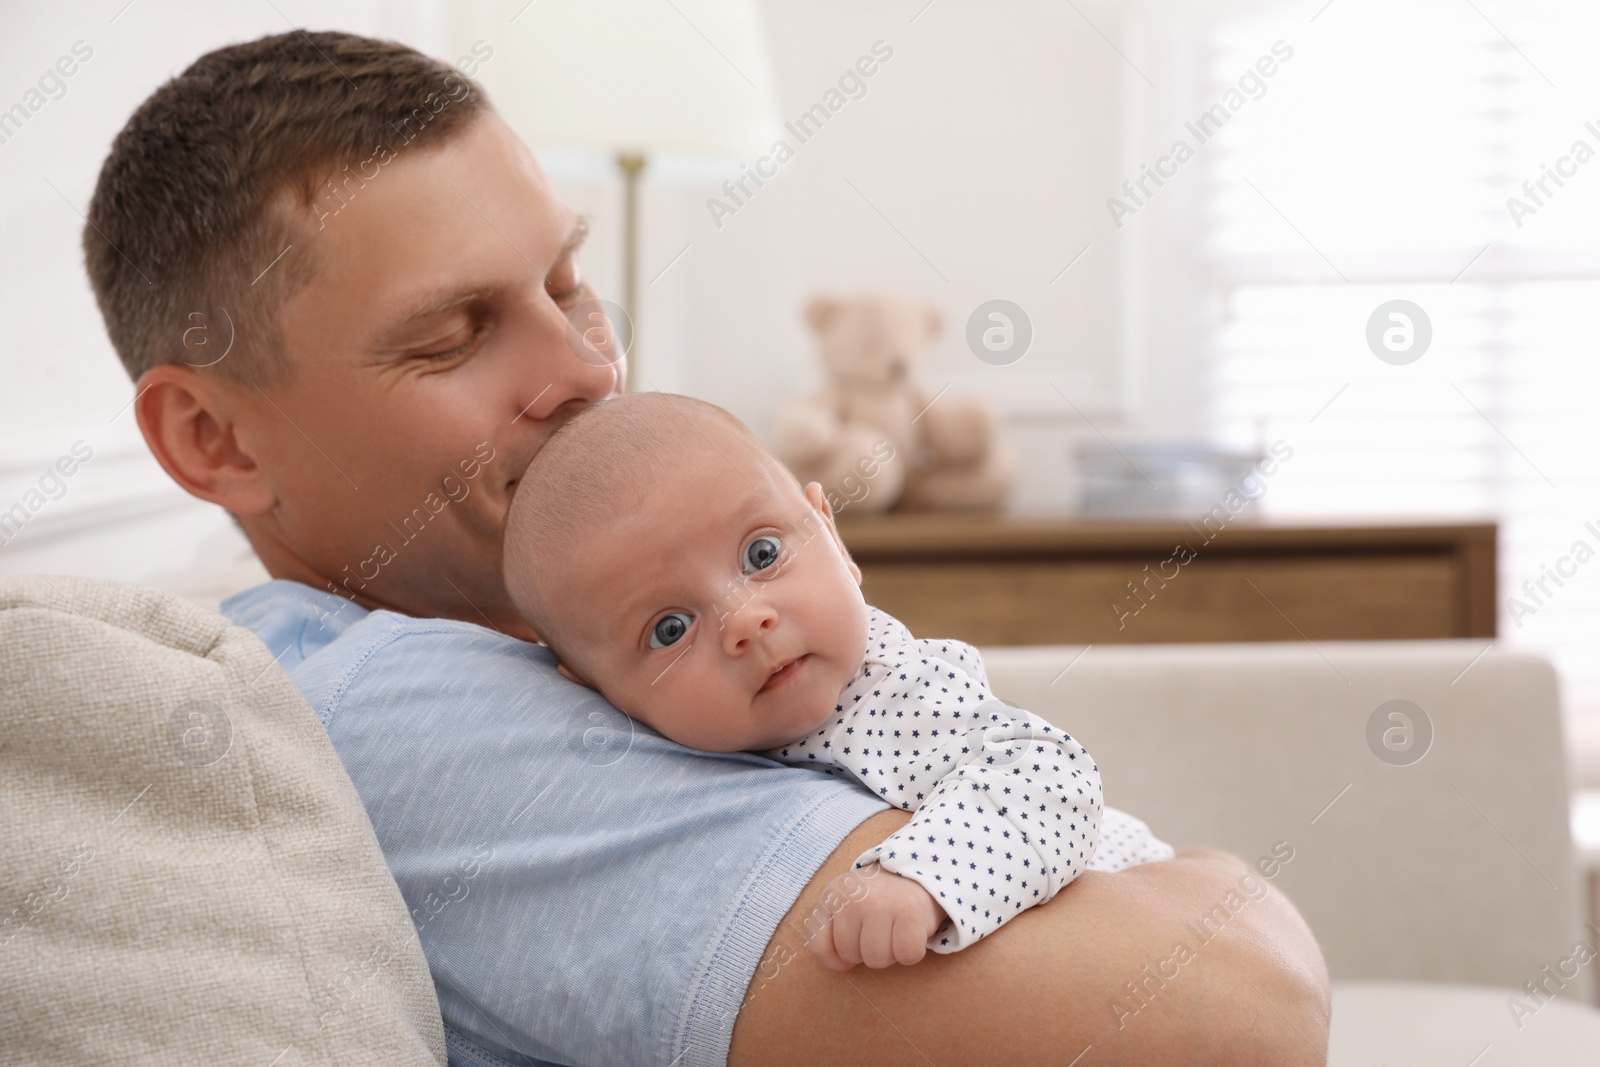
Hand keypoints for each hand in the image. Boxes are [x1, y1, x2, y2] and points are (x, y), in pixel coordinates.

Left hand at [806, 864, 946, 970]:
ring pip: (877, 960)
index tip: (854, 941)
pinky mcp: (910, 912)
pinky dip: (912, 951)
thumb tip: (840, 965)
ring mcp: (881, 904)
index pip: (819, 945)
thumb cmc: (880, 899)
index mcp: (833, 894)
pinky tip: (913, 931)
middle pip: (851, 956)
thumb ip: (832, 931)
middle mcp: (853, 897)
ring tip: (897, 928)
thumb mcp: (846, 904)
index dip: (836, 955)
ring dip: (891, 953)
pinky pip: (906, 955)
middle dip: (868, 951)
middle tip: (882, 928)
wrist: (921, 871)